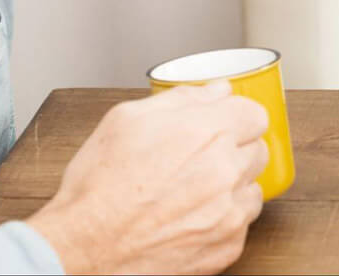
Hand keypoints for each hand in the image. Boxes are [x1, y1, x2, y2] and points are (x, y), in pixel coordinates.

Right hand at [26, 81, 270, 274]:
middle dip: (234, 150)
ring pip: (253, 187)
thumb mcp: (125, 120)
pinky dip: (223, 220)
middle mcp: (224, 171)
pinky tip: (191, 218)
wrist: (80, 249)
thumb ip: (181, 98)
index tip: (223, 126)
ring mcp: (229, 213)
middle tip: (200, 161)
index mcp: (206, 133)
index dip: (235, 118)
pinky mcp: (226, 246)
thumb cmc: (96, 189)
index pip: (255, 114)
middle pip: (258, 150)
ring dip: (232, 186)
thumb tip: (217, 90)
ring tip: (193, 192)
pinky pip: (241, 224)